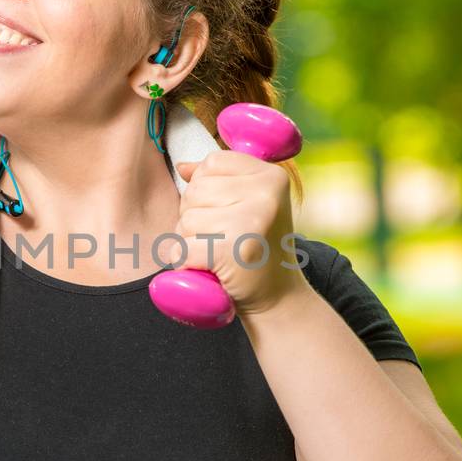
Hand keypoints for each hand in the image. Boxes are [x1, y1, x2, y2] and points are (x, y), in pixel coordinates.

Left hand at [169, 151, 307, 315]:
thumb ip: (219, 181)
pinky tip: (210, 268)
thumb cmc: (258, 248)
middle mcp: (266, 194)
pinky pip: (183, 248)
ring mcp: (250, 221)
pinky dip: (187, 263)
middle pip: (195, 190)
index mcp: (272, 177)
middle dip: (197, 217)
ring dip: (192, 241)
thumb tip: (182, 166)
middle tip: (225, 239)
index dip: (207, 189)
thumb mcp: (250, 205)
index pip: (212, 163)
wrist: (278, 297)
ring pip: (186, 219)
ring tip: (220, 254)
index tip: (228, 213)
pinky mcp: (231, 250)